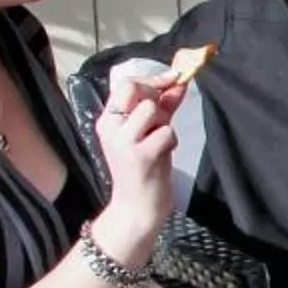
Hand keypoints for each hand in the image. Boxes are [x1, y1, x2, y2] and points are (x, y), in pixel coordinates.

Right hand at [94, 68, 182, 245]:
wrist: (136, 209)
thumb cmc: (144, 170)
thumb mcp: (149, 133)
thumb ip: (163, 106)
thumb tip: (180, 81)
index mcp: (108, 120)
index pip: (126, 83)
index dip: (152, 78)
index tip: (172, 79)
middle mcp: (110, 127)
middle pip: (135, 89)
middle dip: (157, 96)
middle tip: (163, 118)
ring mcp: (123, 142)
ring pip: (152, 109)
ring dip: (165, 123)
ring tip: (160, 142)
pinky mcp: (140, 156)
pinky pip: (166, 132)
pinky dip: (171, 141)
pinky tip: (163, 156)